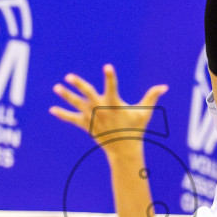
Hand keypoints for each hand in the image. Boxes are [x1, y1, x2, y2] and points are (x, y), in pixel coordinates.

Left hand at [50, 65, 167, 156]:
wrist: (124, 149)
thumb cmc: (135, 128)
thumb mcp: (144, 112)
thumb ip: (152, 96)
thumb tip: (165, 86)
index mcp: (114, 104)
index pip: (112, 86)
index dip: (110, 76)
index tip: (107, 66)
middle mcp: (101, 109)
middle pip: (88, 94)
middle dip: (78, 85)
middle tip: (69, 76)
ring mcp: (92, 117)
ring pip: (76, 104)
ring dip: (66, 96)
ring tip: (56, 87)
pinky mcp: (86, 125)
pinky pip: (72, 119)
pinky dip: (62, 114)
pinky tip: (52, 109)